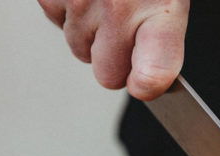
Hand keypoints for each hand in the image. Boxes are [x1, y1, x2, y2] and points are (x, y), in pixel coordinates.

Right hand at [37, 0, 188, 99]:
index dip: (147, 83)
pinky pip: (57, 21)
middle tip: (126, 28)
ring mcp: (81, 0)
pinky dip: (67, 9)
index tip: (144, 83)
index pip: (154, 70)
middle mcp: (119, 8)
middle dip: (113, 59)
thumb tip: (145, 81)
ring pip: (79, 48)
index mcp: (159, 10)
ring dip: (90, 32)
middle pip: (108, 74)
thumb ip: (162, 42)